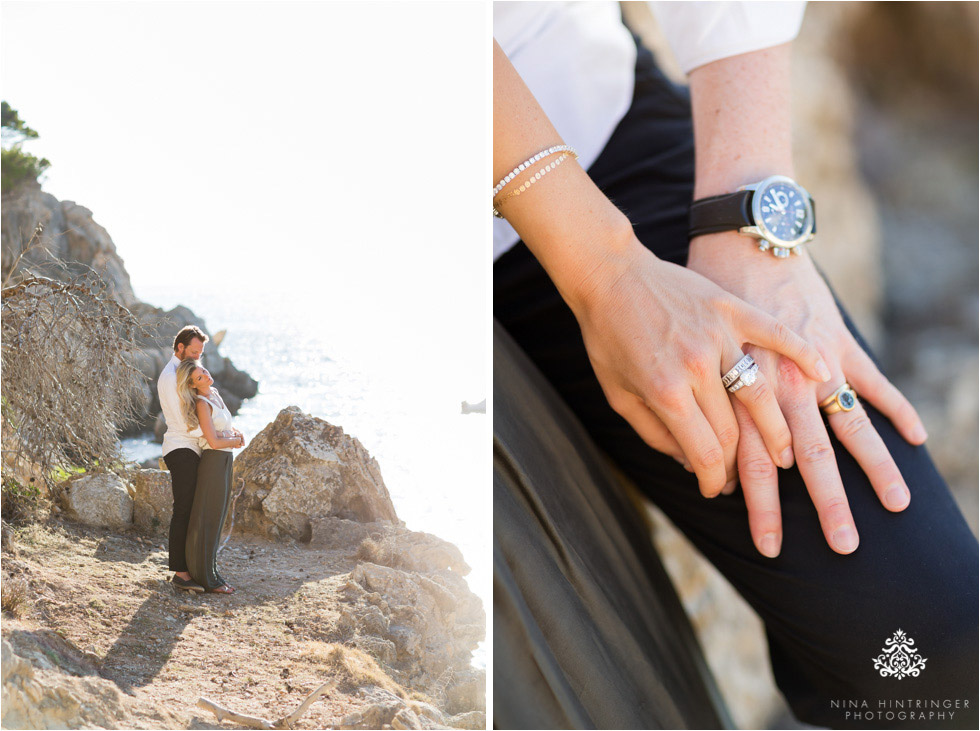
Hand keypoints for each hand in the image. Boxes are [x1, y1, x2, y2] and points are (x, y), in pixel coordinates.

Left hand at [566, 236, 829, 498]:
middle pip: (734, 431)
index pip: (705, 452)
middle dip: (739, 464)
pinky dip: (802, 355)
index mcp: (665, 391)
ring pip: (761, 395)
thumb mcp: (619, 395)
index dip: (713, 479)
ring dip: (776, 430)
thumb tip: (690, 465)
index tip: (716, 489)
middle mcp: (696, 366)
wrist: (609, 276)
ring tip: (784, 453)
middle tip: (741, 476)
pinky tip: (821, 375)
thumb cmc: (608, 339)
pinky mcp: (732, 309)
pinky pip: (777, 335)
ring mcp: (718, 335)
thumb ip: (655, 434)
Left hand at [688, 233, 927, 555]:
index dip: (756, 507)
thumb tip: (690, 467)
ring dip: (871, 468)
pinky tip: (915, 438)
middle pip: (798, 457)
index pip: (741, 466)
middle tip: (845, 549)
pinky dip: (892, 406)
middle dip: (823, 508)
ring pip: (841, 423)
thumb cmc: (678, 307)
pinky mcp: (828, 335)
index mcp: (720, 394)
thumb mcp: (650, 367)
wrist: (722, 240)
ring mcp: (803, 360)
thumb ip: (668, 421)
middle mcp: (767, 383)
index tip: (766, 545)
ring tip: (897, 507)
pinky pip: (867, 376)